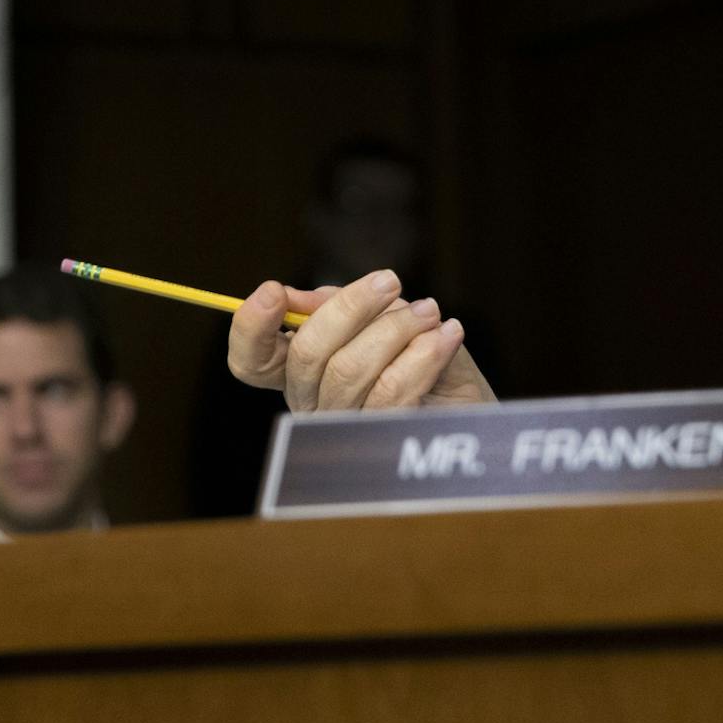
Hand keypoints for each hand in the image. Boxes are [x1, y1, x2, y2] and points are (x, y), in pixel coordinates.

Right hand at [227, 269, 494, 411]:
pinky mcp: (382, 442)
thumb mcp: (381, 316)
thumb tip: (295, 298)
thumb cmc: (421, 354)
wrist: (472, 404)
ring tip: (431, 311)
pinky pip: (390, 391)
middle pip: (306, 354)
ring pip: (349, 369)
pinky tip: (448, 335)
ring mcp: (344, 428)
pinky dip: (423, 354)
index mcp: (301, 369)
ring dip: (397, 328)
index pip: (251, 360)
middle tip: (391, 280)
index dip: (250, 327)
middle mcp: (311, 404)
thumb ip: (336, 305)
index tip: (273, 291)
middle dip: (350, 307)